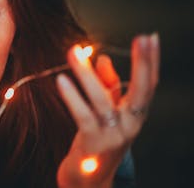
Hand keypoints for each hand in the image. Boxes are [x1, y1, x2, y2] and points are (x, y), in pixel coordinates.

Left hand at [56, 33, 159, 187]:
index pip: (149, 85)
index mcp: (135, 115)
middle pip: (141, 92)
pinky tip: (61, 80)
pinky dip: (72, 97)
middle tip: (141, 38)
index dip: (150, 61)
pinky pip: (82, 116)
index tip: (150, 37)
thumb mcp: (105, 111)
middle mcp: (130, 126)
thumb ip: (106, 86)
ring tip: (74, 51)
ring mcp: (113, 137)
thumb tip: (103, 58)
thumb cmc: (96, 139)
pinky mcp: (92, 144)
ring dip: (86, 74)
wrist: (87, 179)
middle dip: (143, 64)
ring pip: (102, 101)